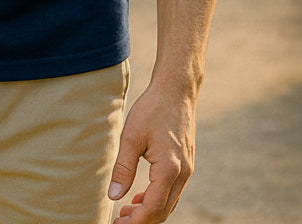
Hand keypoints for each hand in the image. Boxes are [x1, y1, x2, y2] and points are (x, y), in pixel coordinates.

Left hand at [107, 81, 195, 222]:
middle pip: (163, 211)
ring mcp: (187, 169)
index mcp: (169, 168)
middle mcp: (183, 173)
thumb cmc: (152, 109)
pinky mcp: (186, 164)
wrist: (176, 90)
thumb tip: (114, 196)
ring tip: (126, 211)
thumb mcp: (131, 136)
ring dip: (150, 211)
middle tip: (119, 220)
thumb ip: (123, 168)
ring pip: (170, 203)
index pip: (153, 208)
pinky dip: (158, 199)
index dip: (135, 221)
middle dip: (142, 221)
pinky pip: (173, 191)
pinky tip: (141, 196)